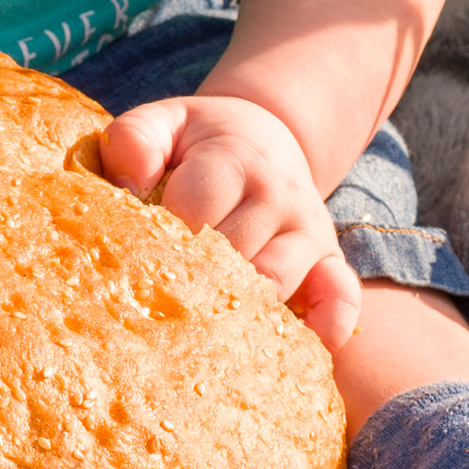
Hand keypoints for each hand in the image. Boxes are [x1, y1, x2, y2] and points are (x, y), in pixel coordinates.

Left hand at [96, 90, 360, 347]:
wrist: (265, 134)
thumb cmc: (200, 142)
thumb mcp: (164, 121)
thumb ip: (134, 139)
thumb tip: (128, 187)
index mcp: (234, 158)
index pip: (194, 211)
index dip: (156, 242)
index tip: (127, 264)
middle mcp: (278, 195)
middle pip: (231, 256)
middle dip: (188, 285)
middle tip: (153, 309)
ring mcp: (308, 230)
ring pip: (274, 283)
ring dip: (237, 312)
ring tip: (196, 337)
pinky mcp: (330, 260)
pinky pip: (341, 296)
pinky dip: (328, 324)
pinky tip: (305, 346)